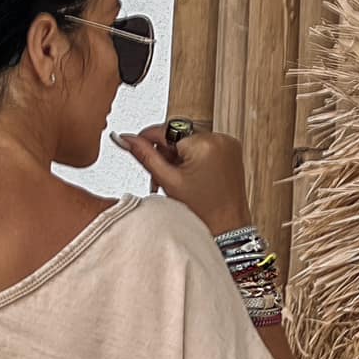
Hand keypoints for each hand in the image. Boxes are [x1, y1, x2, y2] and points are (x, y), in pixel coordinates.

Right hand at [111, 123, 251, 235]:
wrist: (229, 229)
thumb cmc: (203, 214)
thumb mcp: (169, 182)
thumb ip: (145, 156)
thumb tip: (126, 139)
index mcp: (204, 143)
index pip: (166, 129)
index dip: (147, 139)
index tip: (135, 144)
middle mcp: (220, 138)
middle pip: (179, 134)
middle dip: (167, 153)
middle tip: (164, 176)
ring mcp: (228, 143)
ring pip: (190, 140)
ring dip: (179, 156)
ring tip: (180, 180)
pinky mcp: (232, 150)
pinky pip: (205, 145)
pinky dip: (194, 158)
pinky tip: (193, 177)